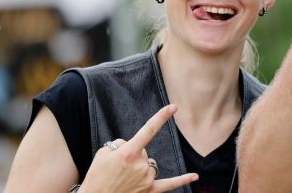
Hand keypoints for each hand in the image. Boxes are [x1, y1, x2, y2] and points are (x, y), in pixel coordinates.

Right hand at [79, 105, 197, 192]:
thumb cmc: (96, 176)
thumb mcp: (103, 153)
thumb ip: (121, 144)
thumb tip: (134, 145)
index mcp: (128, 153)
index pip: (148, 130)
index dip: (161, 117)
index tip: (173, 107)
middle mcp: (141, 165)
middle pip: (144, 151)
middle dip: (132, 156)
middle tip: (117, 168)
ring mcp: (147, 179)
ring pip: (150, 165)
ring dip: (140, 168)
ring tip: (124, 178)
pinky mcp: (150, 190)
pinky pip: (169, 184)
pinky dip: (182, 180)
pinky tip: (194, 176)